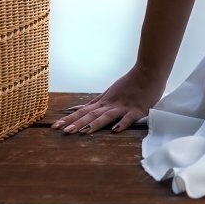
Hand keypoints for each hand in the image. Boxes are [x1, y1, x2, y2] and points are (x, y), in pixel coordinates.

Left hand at [51, 65, 165, 134]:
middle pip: (91, 115)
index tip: (55, 126)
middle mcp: (110, 105)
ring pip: (106, 116)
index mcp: (104, 102)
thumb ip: (94, 103)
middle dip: (77, 123)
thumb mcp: (109, 92)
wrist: (149, 72)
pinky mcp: (137, 110)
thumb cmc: (131, 83)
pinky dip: (122, 123)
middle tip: (63, 131)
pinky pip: (129, 118)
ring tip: (83, 131)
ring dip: (95, 124)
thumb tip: (74, 109)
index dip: (69, 119)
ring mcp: (123, 107)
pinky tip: (115, 130)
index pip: (83, 111)